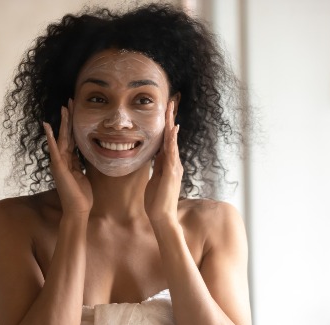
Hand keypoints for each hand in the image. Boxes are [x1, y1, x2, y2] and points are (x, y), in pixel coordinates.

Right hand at [43, 100, 92, 214]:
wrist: (78, 210)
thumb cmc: (82, 195)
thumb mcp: (83, 175)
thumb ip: (80, 164)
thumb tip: (84, 155)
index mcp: (70, 160)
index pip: (72, 138)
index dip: (74, 124)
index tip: (75, 110)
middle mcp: (63, 159)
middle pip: (66, 134)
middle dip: (68, 118)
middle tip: (69, 102)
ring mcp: (59, 163)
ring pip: (61, 138)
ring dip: (62, 123)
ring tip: (63, 108)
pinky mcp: (59, 168)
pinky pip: (54, 151)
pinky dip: (50, 139)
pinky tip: (47, 127)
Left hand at [144, 101, 182, 224]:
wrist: (162, 217)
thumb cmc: (157, 200)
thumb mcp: (155, 178)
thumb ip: (158, 166)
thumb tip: (157, 154)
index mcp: (168, 164)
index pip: (167, 140)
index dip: (167, 125)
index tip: (166, 110)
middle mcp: (174, 163)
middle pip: (172, 136)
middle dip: (171, 118)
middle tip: (171, 101)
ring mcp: (174, 167)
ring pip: (173, 141)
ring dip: (172, 124)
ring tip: (171, 109)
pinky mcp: (171, 173)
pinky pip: (171, 154)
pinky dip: (172, 141)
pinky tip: (173, 130)